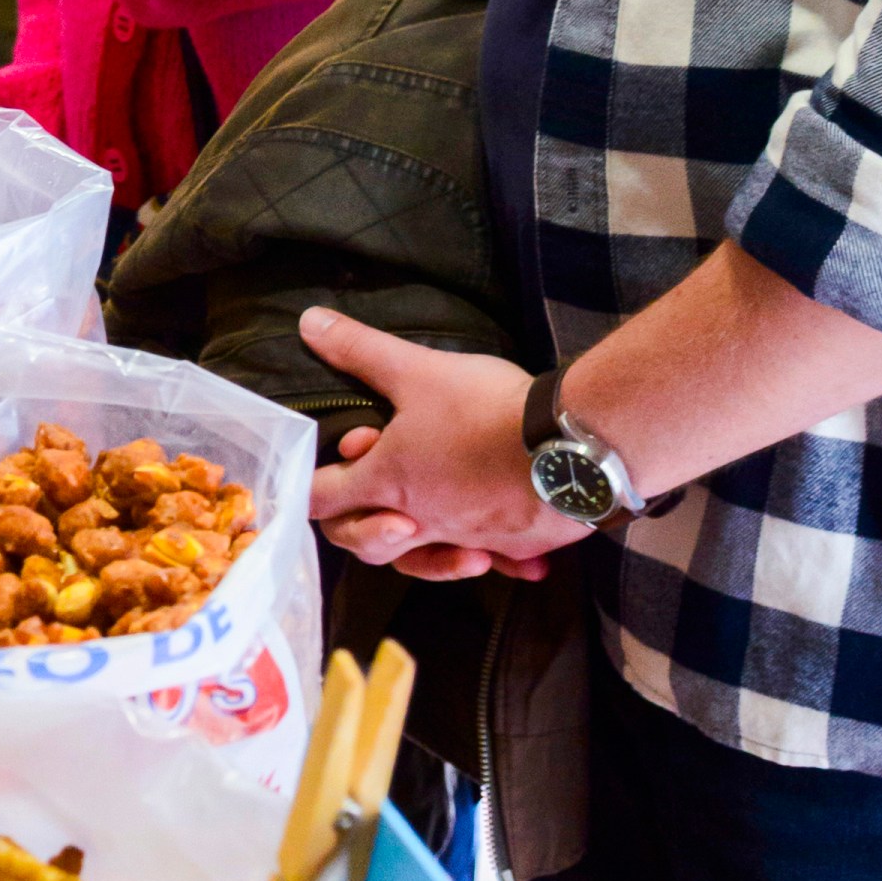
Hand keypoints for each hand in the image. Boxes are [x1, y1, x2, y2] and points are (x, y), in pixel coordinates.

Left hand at [304, 308, 589, 576]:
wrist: (573, 446)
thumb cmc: (486, 411)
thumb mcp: (416, 371)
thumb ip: (360, 350)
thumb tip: (309, 323)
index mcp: (388, 482)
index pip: (323, 500)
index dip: (308, 486)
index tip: (311, 472)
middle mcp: (422, 520)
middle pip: (368, 543)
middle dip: (356, 522)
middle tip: (371, 484)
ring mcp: (469, 536)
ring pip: (427, 558)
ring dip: (416, 542)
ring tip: (427, 518)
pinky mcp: (513, 542)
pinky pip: (493, 557)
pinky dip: (491, 554)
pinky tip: (502, 546)